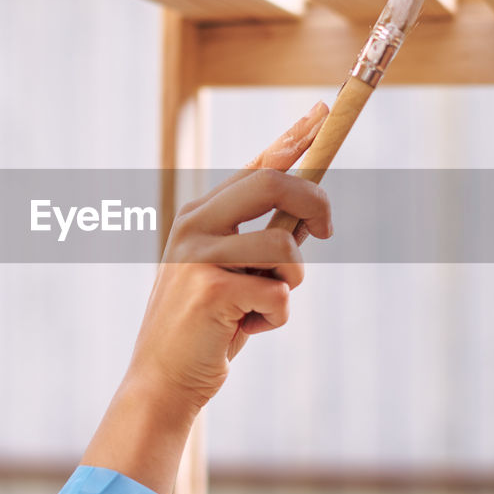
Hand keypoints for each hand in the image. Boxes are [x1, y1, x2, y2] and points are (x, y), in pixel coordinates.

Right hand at [81, 102, 332, 493]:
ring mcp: (198, 254)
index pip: (256, 165)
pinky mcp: (209, 288)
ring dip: (289, 283)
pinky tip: (243, 330)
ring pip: (284, 244)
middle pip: (275, 183)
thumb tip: (315, 212)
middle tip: (329, 232)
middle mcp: (195, 224)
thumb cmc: (209, 326)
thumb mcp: (235, 273)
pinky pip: (279, 293)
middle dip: (316, 204)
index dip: (293, 138)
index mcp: (200, 214)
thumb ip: (263, 240)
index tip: (322, 113)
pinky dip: (275, 318)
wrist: (164, 380)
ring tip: (260, 306)